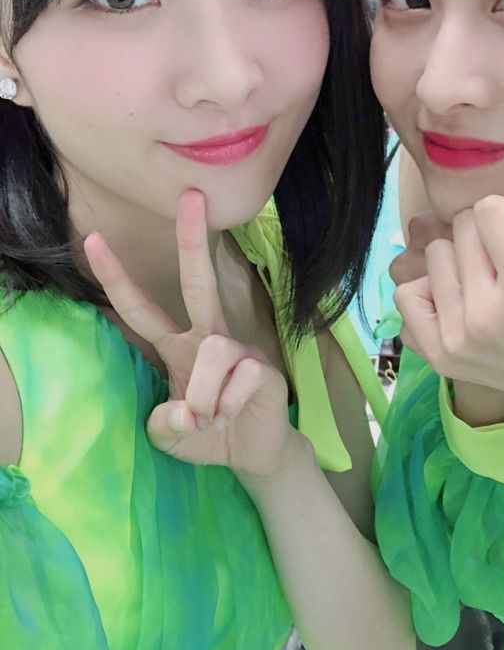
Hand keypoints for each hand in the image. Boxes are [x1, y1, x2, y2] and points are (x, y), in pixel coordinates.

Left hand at [84, 190, 305, 488]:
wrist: (255, 453)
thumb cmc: (208, 435)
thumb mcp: (169, 436)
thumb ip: (162, 425)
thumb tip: (187, 411)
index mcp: (177, 346)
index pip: (141, 310)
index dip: (116, 278)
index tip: (94, 241)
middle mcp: (208, 338)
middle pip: (198, 282)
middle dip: (192, 239)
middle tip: (190, 197)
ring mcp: (237, 350)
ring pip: (213, 351)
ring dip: (203, 395)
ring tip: (210, 418)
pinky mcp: (263, 368)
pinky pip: (237, 379)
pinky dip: (226, 407)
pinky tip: (233, 416)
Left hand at [394, 195, 503, 412]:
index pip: (489, 212)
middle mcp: (486, 314)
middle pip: (459, 231)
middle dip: (485, 236)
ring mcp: (456, 337)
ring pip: (432, 258)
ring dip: (458, 261)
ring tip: (486, 283)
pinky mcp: (435, 354)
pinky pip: (405, 294)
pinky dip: (427, 289)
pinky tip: (459, 300)